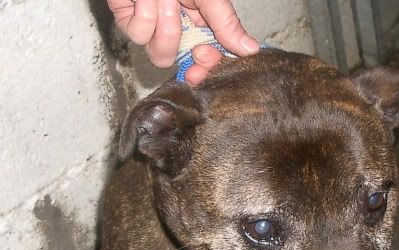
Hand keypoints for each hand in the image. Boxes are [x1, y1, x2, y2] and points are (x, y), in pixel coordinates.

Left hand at [107, 0, 258, 84]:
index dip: (206, 67)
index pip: (206, 58)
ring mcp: (152, 29)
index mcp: (200, 23)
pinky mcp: (129, 22)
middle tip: (198, 46)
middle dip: (190, 58)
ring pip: (160, 55)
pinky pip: (140, 35)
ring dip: (168, 29)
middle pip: (182, 65)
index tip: (206, 58)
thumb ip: (227, 23)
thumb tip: (251, 49)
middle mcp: (176, 29)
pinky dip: (147, 14)